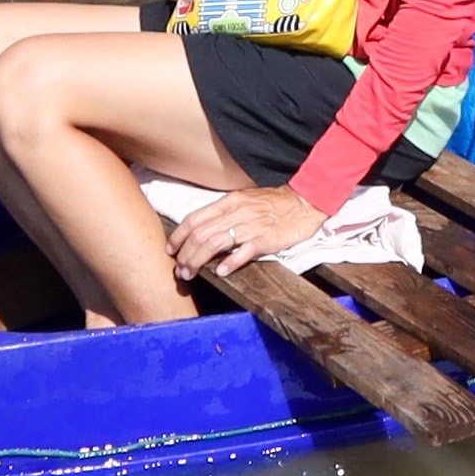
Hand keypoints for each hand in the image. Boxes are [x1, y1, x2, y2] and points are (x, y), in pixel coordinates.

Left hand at [166, 184, 321, 280]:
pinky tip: (220, 272)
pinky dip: (230, 262)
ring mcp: (251, 226)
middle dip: (185, 254)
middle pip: (200, 234)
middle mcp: (236, 212)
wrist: (304, 203)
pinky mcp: (266, 239)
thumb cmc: (273, 204)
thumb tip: (202, 231)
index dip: (179, 235)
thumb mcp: (244, 202)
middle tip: (180, 270)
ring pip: (215, 243)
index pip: (195, 218)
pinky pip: (244, 251)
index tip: (170, 250)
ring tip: (191, 273)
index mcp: (229, 202)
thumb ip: (224, 215)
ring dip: (198, 260)